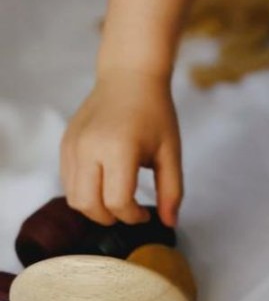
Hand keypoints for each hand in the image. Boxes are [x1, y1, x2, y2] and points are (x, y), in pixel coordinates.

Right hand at [60, 69, 182, 227]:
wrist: (129, 77)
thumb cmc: (155, 114)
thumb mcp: (171, 153)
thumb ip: (172, 191)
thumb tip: (170, 223)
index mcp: (118, 149)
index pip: (116, 201)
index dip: (133, 216)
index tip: (146, 214)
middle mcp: (89, 148)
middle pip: (88, 205)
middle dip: (111, 218)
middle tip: (130, 211)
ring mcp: (72, 145)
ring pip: (73, 197)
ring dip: (95, 208)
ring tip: (118, 200)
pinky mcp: (65, 144)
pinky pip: (68, 182)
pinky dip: (85, 192)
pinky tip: (106, 185)